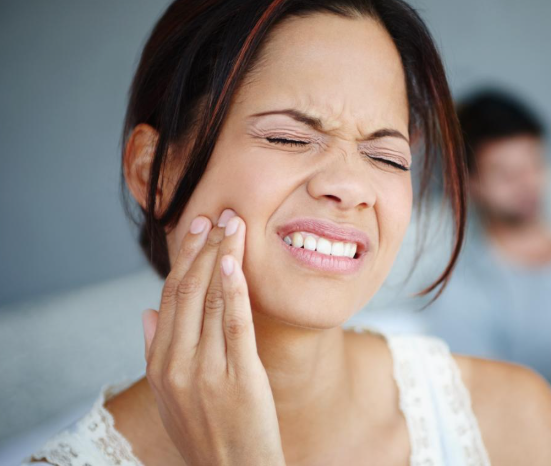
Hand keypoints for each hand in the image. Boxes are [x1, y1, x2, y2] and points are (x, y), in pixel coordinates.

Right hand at [141, 210, 284, 465]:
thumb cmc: (206, 433)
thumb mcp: (169, 397)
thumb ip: (155, 351)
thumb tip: (146, 311)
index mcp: (160, 364)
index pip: (169, 298)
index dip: (184, 259)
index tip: (196, 229)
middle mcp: (177, 364)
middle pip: (187, 291)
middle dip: (204, 248)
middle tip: (219, 214)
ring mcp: (206, 371)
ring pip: (209, 300)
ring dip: (222, 256)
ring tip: (234, 224)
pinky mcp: (239, 377)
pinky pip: (234, 324)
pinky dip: (233, 289)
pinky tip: (235, 261)